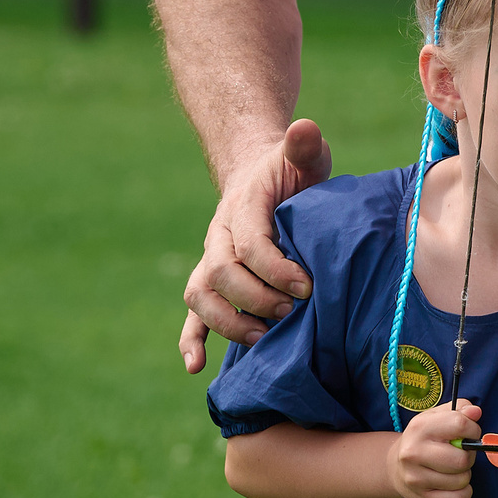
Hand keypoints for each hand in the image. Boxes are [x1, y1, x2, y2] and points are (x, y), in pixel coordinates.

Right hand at [180, 118, 332, 371]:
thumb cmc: (291, 170)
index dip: (275, 268)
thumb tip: (304, 129)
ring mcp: (212, 261)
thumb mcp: (304, 155)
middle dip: (256, 298)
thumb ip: (304, 146)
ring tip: (264, 338)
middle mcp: (219, 237)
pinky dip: (191, 341)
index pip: (250, 243)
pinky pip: (193, 315)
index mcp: (243, 208)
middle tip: (293, 310)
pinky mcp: (212, 283)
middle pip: (221, 275)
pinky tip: (196, 367)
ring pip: (201, 297)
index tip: (306, 285)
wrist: (260, 176)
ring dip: (228, 323)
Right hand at [388, 402, 482, 497]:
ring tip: (452, 468)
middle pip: (462, 459)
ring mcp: (416, 478)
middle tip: (460, 454)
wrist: (395, 466)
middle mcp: (414, 453)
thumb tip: (475, 412)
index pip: (460, 424)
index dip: (473, 429)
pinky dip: (463, 493)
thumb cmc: (424, 438)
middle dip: (468, 456)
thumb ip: (460, 409)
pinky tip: (454, 484)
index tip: (469, 433)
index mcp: (420, 428)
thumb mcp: (437, 417)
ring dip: (464, 474)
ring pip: (462, 480)